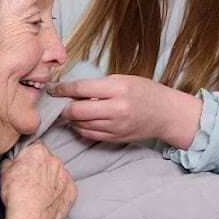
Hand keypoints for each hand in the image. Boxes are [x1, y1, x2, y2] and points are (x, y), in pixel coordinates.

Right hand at [0, 142, 76, 218]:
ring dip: (50, 180)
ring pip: (57, 174)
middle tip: (30, 181)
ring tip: (39, 193)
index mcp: (38, 152)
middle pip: (48, 160)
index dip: (28, 156)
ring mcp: (65, 176)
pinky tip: (48, 201)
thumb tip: (11, 162)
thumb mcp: (4, 173)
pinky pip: (65, 188)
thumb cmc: (16, 195)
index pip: (34, 146)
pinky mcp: (72, 191)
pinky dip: (58, 192)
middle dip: (40, 168)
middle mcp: (55, 160)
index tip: (24, 164)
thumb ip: (10, 162)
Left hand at [50, 75, 201, 148]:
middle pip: (76, 111)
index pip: (81, 88)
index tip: (53, 88)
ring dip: (70, 118)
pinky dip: (80, 128)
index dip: (62, 89)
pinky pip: (88, 135)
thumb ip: (98, 85)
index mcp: (118, 89)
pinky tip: (80, 121)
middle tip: (59, 102)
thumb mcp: (123, 79)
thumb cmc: (145, 92)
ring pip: (80, 125)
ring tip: (70, 110)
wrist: (166, 114)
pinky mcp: (115, 138)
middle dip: (63, 107)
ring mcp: (115, 127)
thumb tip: (72, 90)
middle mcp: (116, 109)